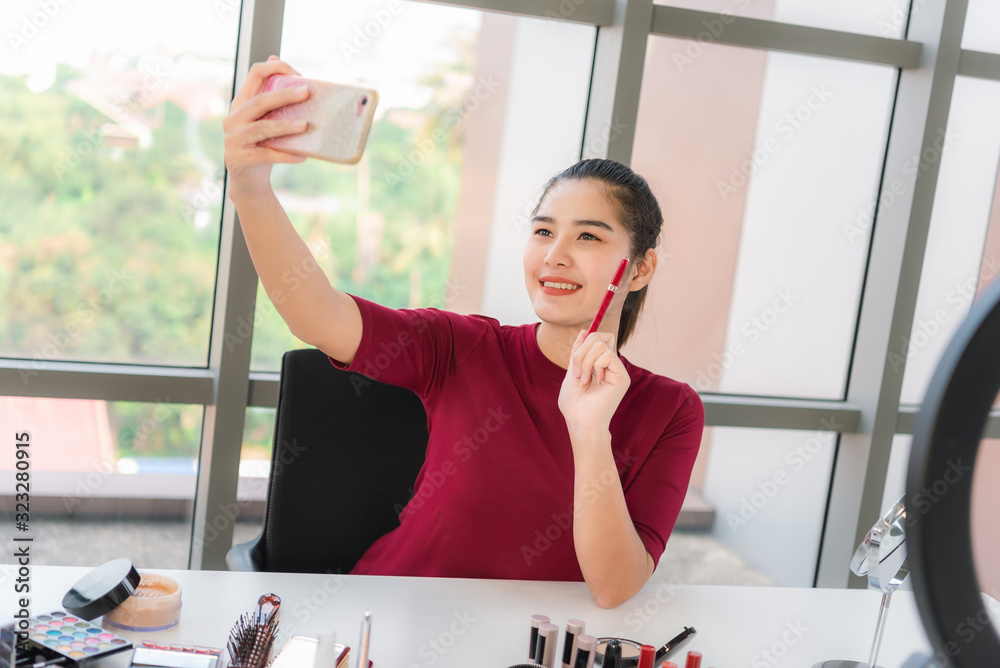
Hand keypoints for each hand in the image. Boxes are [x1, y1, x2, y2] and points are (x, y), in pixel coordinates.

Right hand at [223, 55, 308, 197]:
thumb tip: (276, 58)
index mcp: (241, 103)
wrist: (248, 181)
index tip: (298, 75)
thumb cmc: (260, 146)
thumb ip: (269, 97)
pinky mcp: (240, 159)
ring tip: (305, 126)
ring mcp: (234, 139)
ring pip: (262, 128)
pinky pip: (266, 155)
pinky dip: (286, 156)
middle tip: (307, 92)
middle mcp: (233, 118)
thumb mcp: (263, 121)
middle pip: (259, 101)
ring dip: (285, 126)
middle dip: (284, 95)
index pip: (254, 73)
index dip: (275, 68)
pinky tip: (302, 157)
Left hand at [558, 331, 630, 434]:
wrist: (579, 421)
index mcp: (600, 364)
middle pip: (599, 337)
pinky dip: (594, 365)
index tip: (574, 360)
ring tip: (583, 380)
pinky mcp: (622, 377)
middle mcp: (611, 366)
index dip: (585, 341)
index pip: (598, 338)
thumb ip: (578, 352)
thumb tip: (584, 331)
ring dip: (585, 361)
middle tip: (577, 373)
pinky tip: (593, 381)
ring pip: (601, 344)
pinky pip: (608, 355)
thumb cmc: (574, 403)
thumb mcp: (572, 370)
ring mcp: (618, 371)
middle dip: (581, 352)